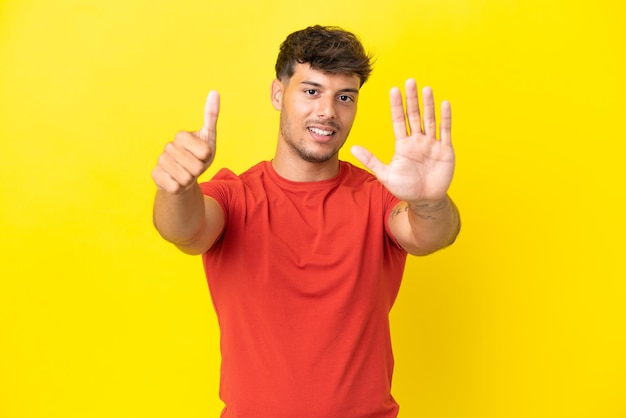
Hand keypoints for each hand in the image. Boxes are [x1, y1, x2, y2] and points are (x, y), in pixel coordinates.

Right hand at [152, 91, 219, 193]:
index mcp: (182, 135)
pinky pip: (175, 187)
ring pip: (186, 178)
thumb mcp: (209, 138)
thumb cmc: (198, 157)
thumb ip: (211, 116)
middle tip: (193, 167)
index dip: (207, 158)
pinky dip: (180, 188)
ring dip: (190, 180)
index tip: (201, 155)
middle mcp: (168, 146)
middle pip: (196, 167)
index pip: (205, 153)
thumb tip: (214, 91)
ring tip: (186, 174)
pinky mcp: (155, 175)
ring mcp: (160, 161)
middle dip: (199, 171)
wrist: (184, 177)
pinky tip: (176, 181)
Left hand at [351, 79, 453, 203]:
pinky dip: (445, 118)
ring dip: (428, 104)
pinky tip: (444, 104)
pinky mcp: (445, 150)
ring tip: (426, 89)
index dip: (396, 105)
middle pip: (414, 115)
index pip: (399, 120)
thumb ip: (371, 160)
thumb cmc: (405, 188)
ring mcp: (431, 144)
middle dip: (412, 99)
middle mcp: (417, 140)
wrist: (425, 200)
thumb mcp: (385, 175)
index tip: (394, 90)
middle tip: (410, 81)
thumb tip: (353, 148)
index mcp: (403, 144)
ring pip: (429, 119)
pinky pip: (445, 131)